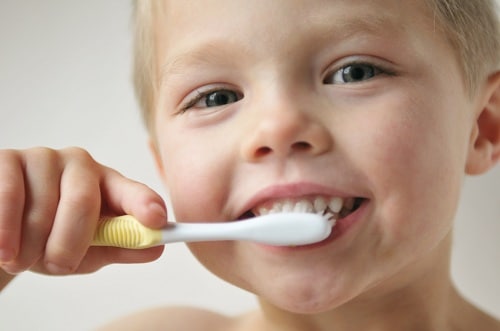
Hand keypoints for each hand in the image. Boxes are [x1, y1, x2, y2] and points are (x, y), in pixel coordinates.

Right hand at [0, 147, 165, 274]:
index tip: (157, 219)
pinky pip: (9, 198)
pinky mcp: (8, 160)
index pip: (131, 191)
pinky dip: (6, 233)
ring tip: (23, 258)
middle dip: (69, 245)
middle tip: (57, 266)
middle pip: (83, 202)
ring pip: (42, 208)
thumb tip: (156, 249)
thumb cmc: (52, 238)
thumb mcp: (89, 248)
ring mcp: (44, 158)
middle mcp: (80, 164)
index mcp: (107, 184)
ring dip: (31, 248)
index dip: (144, 203)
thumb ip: (120, 246)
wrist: (5, 232)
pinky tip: (5, 250)